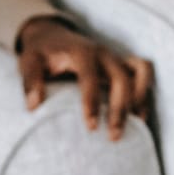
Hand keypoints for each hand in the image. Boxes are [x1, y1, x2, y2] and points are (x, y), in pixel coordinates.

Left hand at [16, 17, 153, 141]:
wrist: (53, 37)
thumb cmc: (42, 54)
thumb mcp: (29, 62)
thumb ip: (30, 81)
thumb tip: (33, 106)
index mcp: (81, 52)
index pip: (90, 76)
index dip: (92, 102)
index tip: (91, 128)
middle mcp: (103, 53)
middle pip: (122, 78)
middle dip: (120, 108)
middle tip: (114, 136)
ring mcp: (116, 58)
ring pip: (141, 72)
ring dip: (140, 99)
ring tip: (136, 126)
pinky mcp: (123, 64)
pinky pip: (143, 75)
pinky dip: (144, 95)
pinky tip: (138, 119)